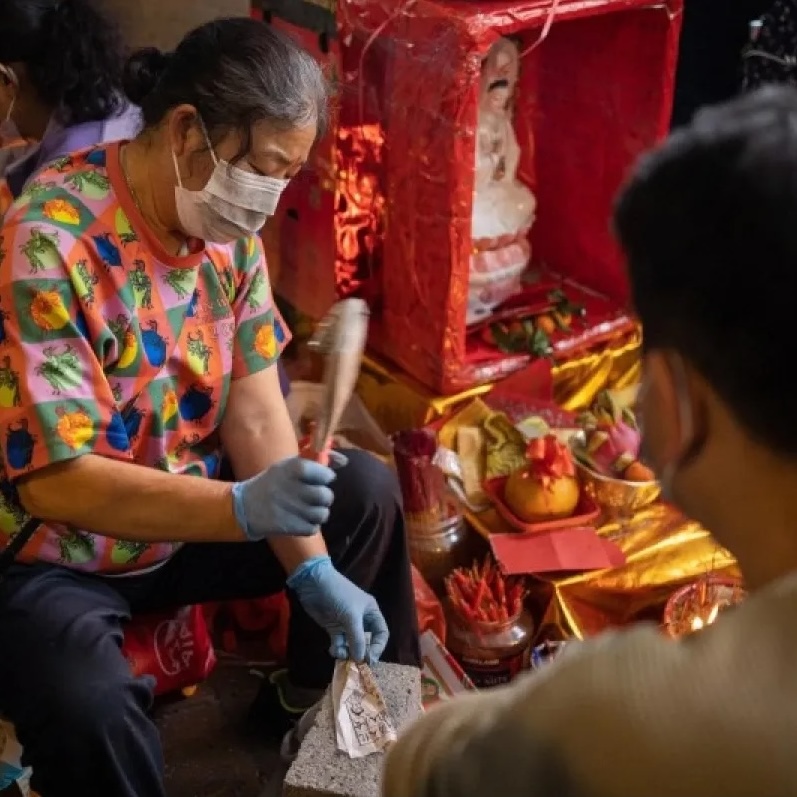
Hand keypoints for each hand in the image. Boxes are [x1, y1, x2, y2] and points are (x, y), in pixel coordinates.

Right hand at [231, 454, 347, 540]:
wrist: (245, 506)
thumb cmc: (273, 482)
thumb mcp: (289, 465)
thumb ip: (318, 462)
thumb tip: (345, 461)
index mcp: (294, 468)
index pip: (325, 474)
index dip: (325, 478)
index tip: (317, 479)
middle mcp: (294, 487)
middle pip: (326, 496)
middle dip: (323, 497)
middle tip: (313, 497)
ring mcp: (291, 509)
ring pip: (323, 514)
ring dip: (318, 513)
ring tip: (307, 509)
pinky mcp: (289, 527)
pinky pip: (313, 528)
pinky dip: (309, 525)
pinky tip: (299, 519)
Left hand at [287, 555, 388, 663]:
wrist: (314, 584)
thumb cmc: (338, 595)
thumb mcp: (351, 616)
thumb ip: (358, 638)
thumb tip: (362, 659)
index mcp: (371, 612)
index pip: (381, 633)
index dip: (378, 647)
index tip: (370, 659)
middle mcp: (361, 619)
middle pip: (367, 641)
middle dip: (362, 652)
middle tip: (356, 663)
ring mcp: (346, 624)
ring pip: (352, 644)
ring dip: (348, 652)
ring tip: (341, 655)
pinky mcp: (334, 628)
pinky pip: (339, 643)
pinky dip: (337, 649)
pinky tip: (333, 650)